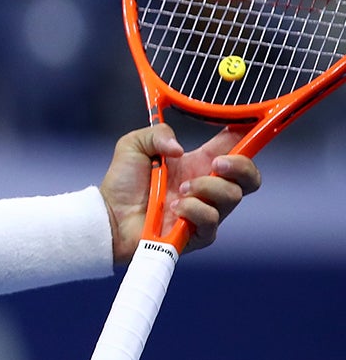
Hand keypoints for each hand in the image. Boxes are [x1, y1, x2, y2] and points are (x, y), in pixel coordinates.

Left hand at [99, 125, 260, 262]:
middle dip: (241, 166)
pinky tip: (174, 208)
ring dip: (206, 188)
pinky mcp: (199, 233)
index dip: (249, 136)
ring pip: (232, 197)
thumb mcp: (134, 145)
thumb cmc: (123, 183)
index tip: (251, 126)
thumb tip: (179, 147)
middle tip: (216, 164)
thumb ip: (157, 134)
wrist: (108, 216)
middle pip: (251, 177)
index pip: (236, 148)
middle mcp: (209, 187)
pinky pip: (211, 220)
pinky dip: (193, 210)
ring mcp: (207, 211)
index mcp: (199, 164)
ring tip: (179, 189)